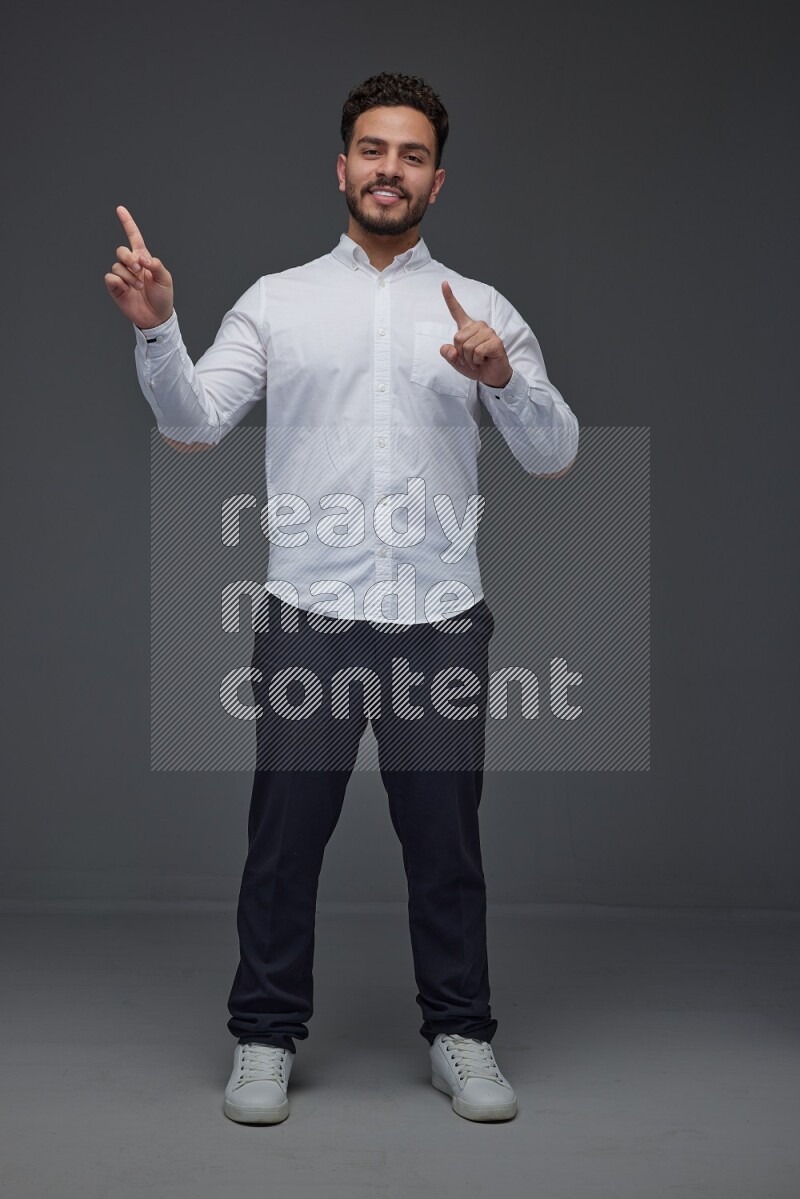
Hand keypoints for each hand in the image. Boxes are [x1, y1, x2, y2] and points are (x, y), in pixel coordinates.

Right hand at [104, 205, 173, 328]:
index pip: (134, 237)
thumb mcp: (165, 279)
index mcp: (143, 258)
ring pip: (117, 266)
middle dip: (128, 258)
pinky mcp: (115, 287)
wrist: (156, 317)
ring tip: (139, 287)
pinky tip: (128, 290)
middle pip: (121, 251)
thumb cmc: (163, 297)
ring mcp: (122, 276)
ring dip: (129, 276)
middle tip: (139, 269)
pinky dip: (120, 282)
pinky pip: (110, 277)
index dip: (127, 223)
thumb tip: (142, 258)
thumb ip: (156, 265)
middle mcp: (131, 265)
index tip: (120, 209)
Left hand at [439, 281, 511, 388]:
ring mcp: (489, 332)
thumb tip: (449, 349)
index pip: (457, 311)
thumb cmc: (476, 366)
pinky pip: (477, 351)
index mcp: (468, 328)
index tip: (444, 283)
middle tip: (471, 359)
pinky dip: (477, 361)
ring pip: (467, 346)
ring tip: (478, 360)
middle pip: (458, 338)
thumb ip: (449, 355)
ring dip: (469, 359)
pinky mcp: (496, 341)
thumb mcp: (457, 362)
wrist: (492, 377)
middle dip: (461, 354)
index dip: (449, 297)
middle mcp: (479, 326)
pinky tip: (484, 360)